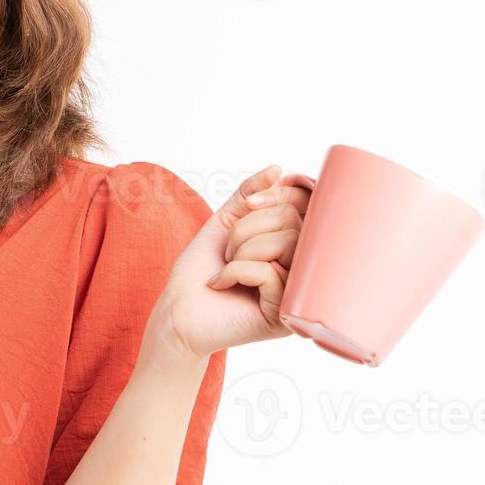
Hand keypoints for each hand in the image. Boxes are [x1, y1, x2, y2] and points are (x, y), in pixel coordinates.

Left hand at [152, 164, 315, 359]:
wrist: (178, 310)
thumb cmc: (201, 269)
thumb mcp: (224, 223)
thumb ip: (249, 195)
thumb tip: (277, 169)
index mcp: (295, 245)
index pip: (306, 205)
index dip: (277, 195)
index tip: (249, 203)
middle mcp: (304, 267)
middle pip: (294, 220)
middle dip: (248, 227)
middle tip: (227, 250)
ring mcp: (299, 292)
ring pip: (287, 243)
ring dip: (243, 248)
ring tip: (225, 266)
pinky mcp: (286, 314)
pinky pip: (270, 272)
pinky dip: (236, 271)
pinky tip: (221, 283)